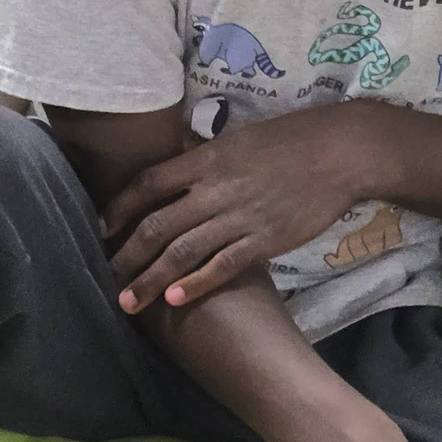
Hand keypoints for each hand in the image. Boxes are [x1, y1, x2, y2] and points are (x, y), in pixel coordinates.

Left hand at [102, 102, 378, 311]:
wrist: (340, 152)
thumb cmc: (292, 141)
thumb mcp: (240, 140)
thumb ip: (207, 160)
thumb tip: (178, 173)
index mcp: (207, 158)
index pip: (149, 183)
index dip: (120, 208)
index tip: (102, 228)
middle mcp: (215, 189)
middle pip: (158, 225)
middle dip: (127, 255)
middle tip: (106, 277)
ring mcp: (239, 216)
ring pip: (183, 251)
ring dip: (151, 279)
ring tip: (129, 302)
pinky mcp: (265, 239)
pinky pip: (223, 265)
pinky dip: (196, 284)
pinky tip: (176, 300)